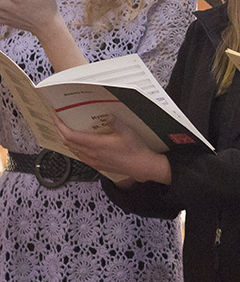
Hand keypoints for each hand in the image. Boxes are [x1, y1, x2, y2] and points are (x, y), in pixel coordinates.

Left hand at [53, 113, 169, 183]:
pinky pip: (81, 157)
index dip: (61, 126)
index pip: (70, 135)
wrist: (141, 165)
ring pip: (73, 150)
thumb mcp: (127, 131)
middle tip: (59, 121)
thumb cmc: (134, 149)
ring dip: (67, 140)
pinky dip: (76, 149)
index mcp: (95, 144)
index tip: (56, 117)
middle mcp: (91, 154)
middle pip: (68, 143)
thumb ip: (115, 122)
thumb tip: (107, 115)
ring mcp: (93, 161)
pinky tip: (81, 145)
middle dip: (61, 131)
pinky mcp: (98, 165)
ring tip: (68, 131)